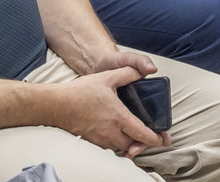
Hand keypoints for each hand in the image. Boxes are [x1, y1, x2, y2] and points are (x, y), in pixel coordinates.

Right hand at [52, 66, 168, 158]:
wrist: (56, 105)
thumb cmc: (81, 92)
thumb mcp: (107, 77)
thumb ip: (127, 74)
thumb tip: (142, 71)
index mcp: (118, 117)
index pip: (142, 134)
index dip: (155, 139)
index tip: (163, 140)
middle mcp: (110, 131)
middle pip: (132, 145)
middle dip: (142, 143)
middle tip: (148, 137)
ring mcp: (100, 138)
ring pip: (120, 147)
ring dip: (129, 144)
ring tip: (134, 136)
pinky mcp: (91, 141)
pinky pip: (108, 146)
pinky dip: (116, 143)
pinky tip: (116, 133)